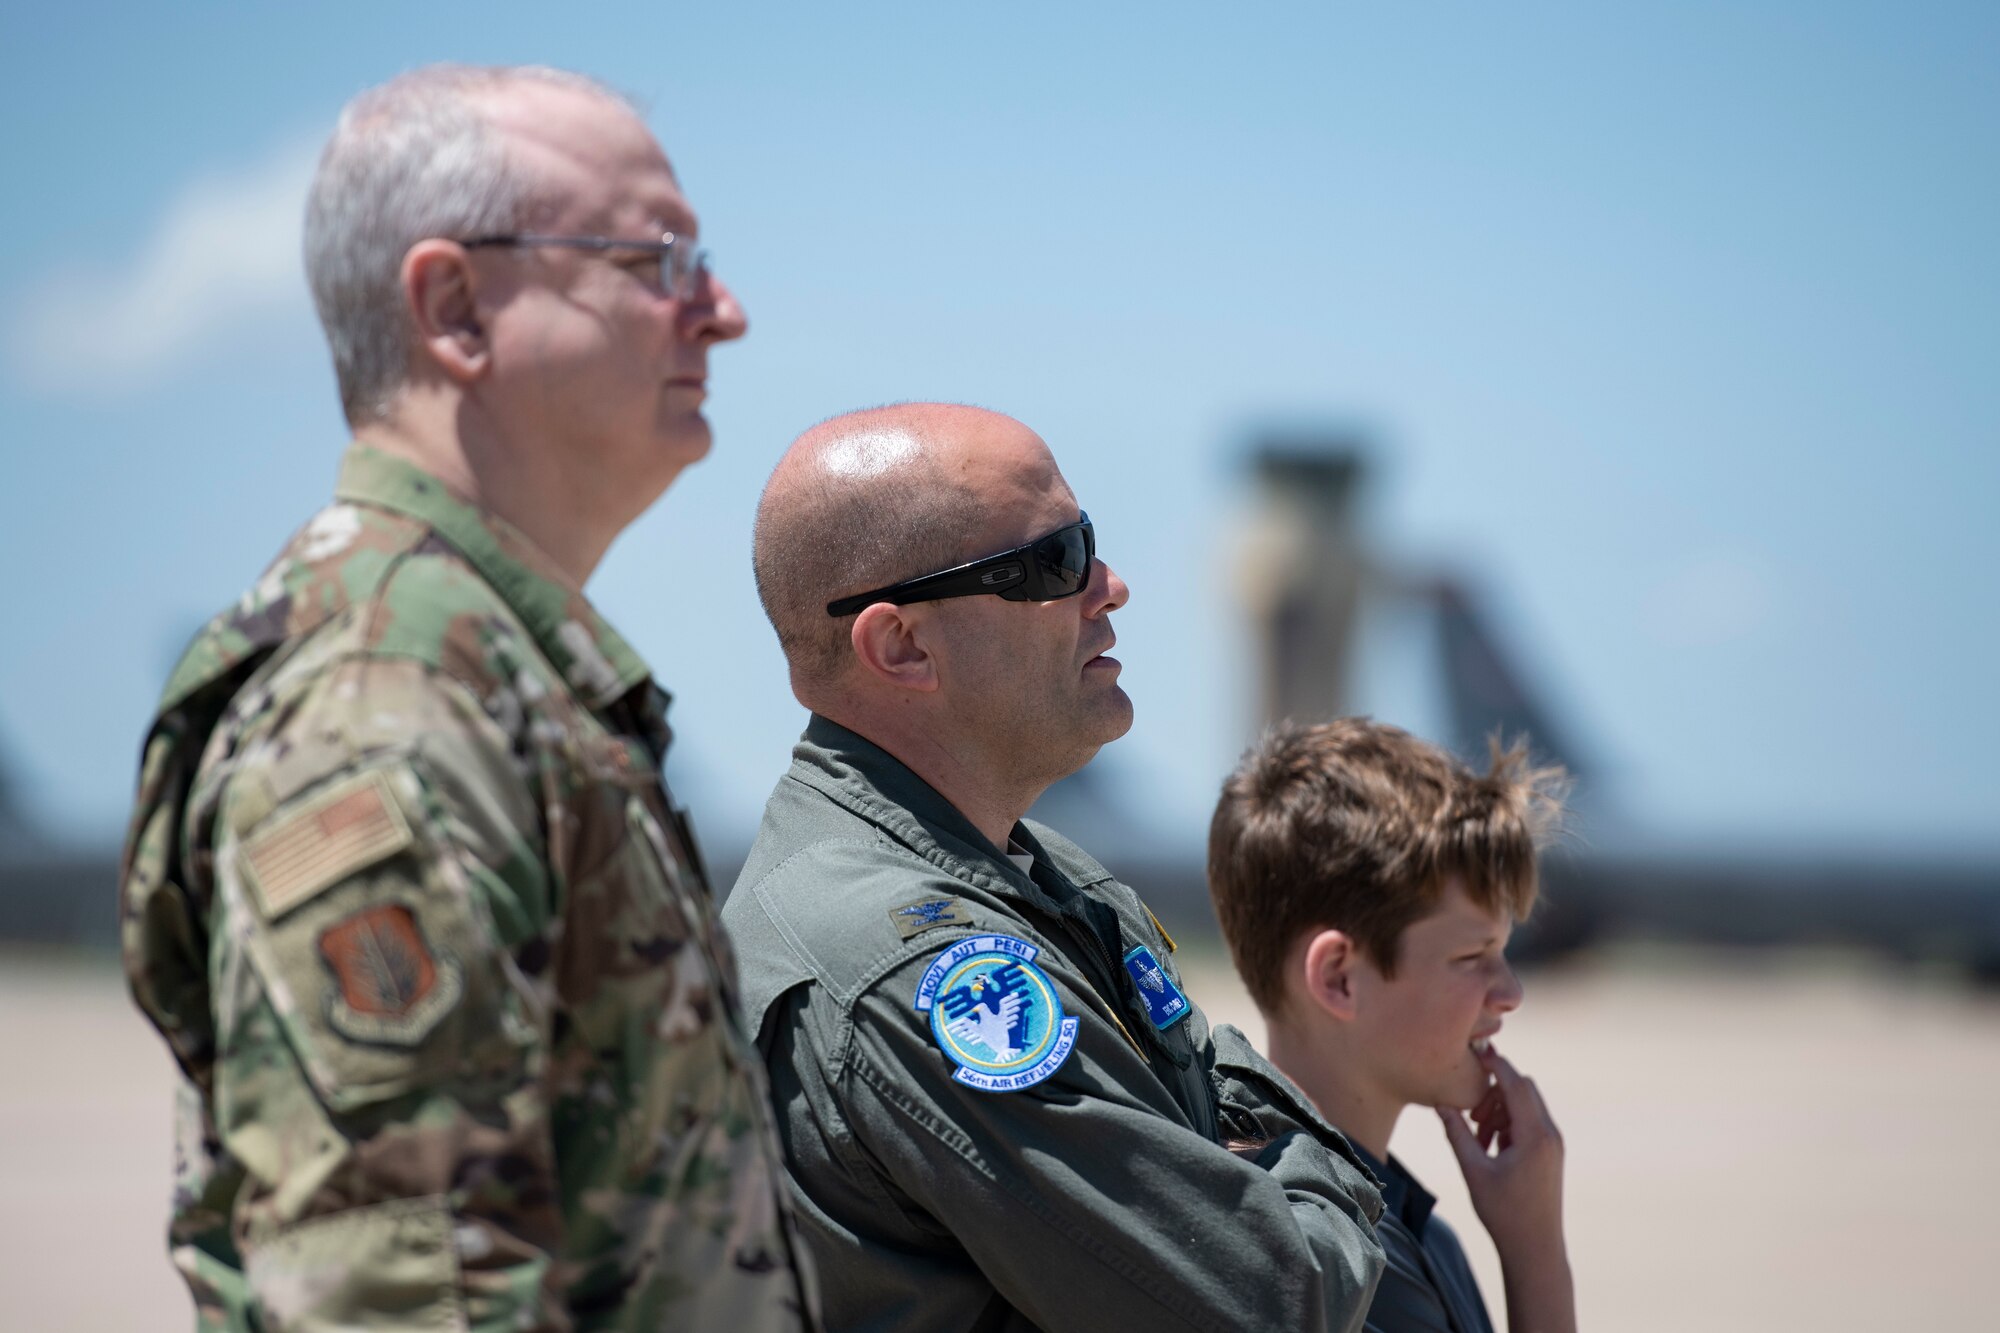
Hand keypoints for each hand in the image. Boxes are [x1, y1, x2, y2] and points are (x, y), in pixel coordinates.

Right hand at [1436, 1045, 1566, 1267]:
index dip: (1495, 1064)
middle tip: (1470, 1112)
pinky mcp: (1551, 1153)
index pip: (1516, 1083)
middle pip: (1524, 1089)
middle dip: (1495, 1090)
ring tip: (1477, 1135)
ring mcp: (1553, 1144)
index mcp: (1535, 1135)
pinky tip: (1490, 1145)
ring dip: (1500, 1109)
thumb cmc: (1504, 1213)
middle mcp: (1550, 1134)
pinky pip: (1530, 1122)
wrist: (1536, 1248)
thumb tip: (1441, 1103)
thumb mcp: (1474, 1171)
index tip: (1474, 1053)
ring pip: (1526, 1105)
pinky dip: (1508, 1123)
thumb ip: (1457, 1133)